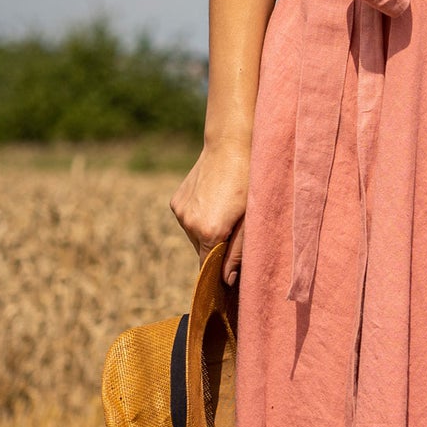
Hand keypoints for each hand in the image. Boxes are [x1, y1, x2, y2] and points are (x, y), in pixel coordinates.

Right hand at [170, 136, 249, 285]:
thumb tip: (226, 280)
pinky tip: (213, 200)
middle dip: (217, 247)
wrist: (230, 146)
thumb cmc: (249, 182)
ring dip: (207, 231)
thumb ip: (238, 252)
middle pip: (202, 251)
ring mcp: (180, 212)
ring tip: (225, 211)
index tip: (228, 273)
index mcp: (210, 232)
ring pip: (195, 235)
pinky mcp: (176, 202)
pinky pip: (188, 219)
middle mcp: (190, 225)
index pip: (208, 268)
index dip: (218, 273)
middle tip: (235, 229)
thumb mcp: (251, 219)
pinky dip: (199, 217)